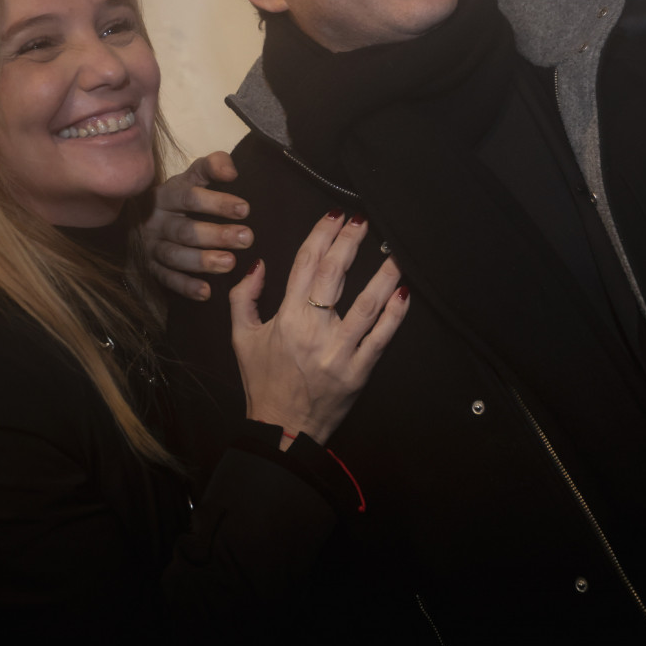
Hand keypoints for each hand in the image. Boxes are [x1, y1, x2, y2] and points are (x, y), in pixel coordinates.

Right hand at [144, 151, 252, 300]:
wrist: (141, 217)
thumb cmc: (179, 195)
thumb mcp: (192, 176)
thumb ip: (212, 166)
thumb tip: (232, 171)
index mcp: (167, 195)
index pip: (190, 197)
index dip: (217, 202)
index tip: (245, 209)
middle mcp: (157, 221)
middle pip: (186, 230)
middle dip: (217, 235)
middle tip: (247, 238)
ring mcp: (152, 246)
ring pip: (175, 255)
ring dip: (203, 261)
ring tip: (230, 263)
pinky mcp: (151, 268)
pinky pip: (167, 279)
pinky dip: (185, 286)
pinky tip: (206, 292)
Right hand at [230, 210, 407, 448]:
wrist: (282, 430)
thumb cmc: (263, 382)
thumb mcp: (241, 338)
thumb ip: (244, 297)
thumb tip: (259, 264)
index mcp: (286, 317)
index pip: (305, 263)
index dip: (322, 234)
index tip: (336, 214)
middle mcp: (313, 330)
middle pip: (335, 274)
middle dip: (351, 241)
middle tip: (365, 220)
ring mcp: (339, 351)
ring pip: (366, 304)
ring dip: (383, 274)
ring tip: (395, 251)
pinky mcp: (359, 371)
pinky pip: (381, 338)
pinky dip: (395, 314)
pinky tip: (405, 292)